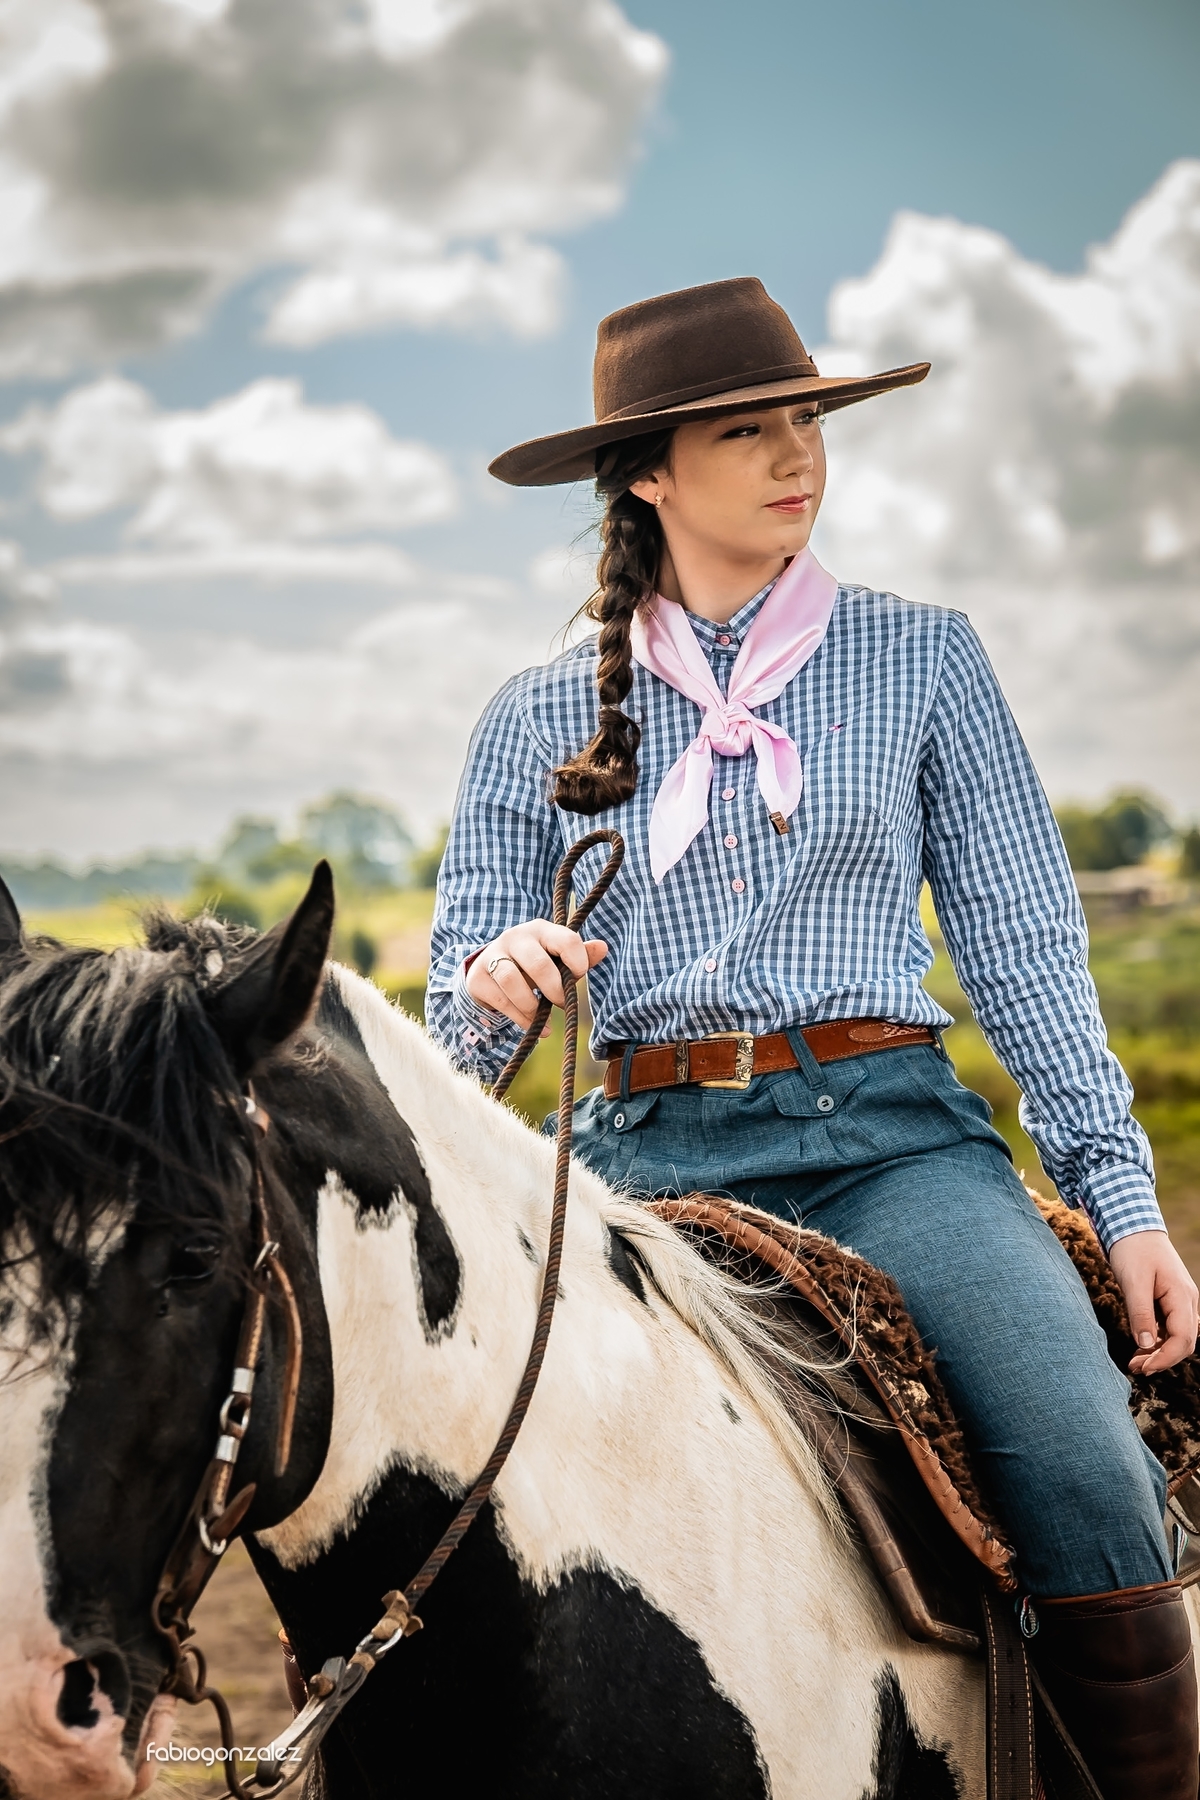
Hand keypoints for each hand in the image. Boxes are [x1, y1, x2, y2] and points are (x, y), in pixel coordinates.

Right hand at [465, 920, 607, 1027]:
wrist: (490, 969)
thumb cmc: (533, 963)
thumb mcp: (556, 958)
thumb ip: (580, 955)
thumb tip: (603, 948)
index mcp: (540, 930)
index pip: (565, 939)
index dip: (578, 960)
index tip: (579, 975)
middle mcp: (514, 938)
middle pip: (537, 964)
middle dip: (554, 989)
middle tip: (562, 1004)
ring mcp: (492, 956)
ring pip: (511, 980)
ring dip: (532, 1005)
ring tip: (545, 1021)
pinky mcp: (478, 978)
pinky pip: (500, 1000)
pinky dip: (519, 1017)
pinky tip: (532, 1025)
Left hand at [1108, 1230, 1198, 1375]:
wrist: (1133, 1225)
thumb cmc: (1133, 1249)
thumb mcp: (1133, 1280)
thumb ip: (1140, 1312)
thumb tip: (1144, 1344)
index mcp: (1182, 1296)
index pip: (1183, 1339)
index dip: (1166, 1358)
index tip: (1143, 1367)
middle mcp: (1187, 1301)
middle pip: (1184, 1342)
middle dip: (1162, 1359)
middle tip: (1135, 1368)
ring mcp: (1181, 1301)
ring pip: (1178, 1337)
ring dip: (1159, 1352)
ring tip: (1135, 1362)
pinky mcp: (1171, 1300)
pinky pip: (1170, 1327)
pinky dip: (1158, 1340)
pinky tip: (1140, 1347)